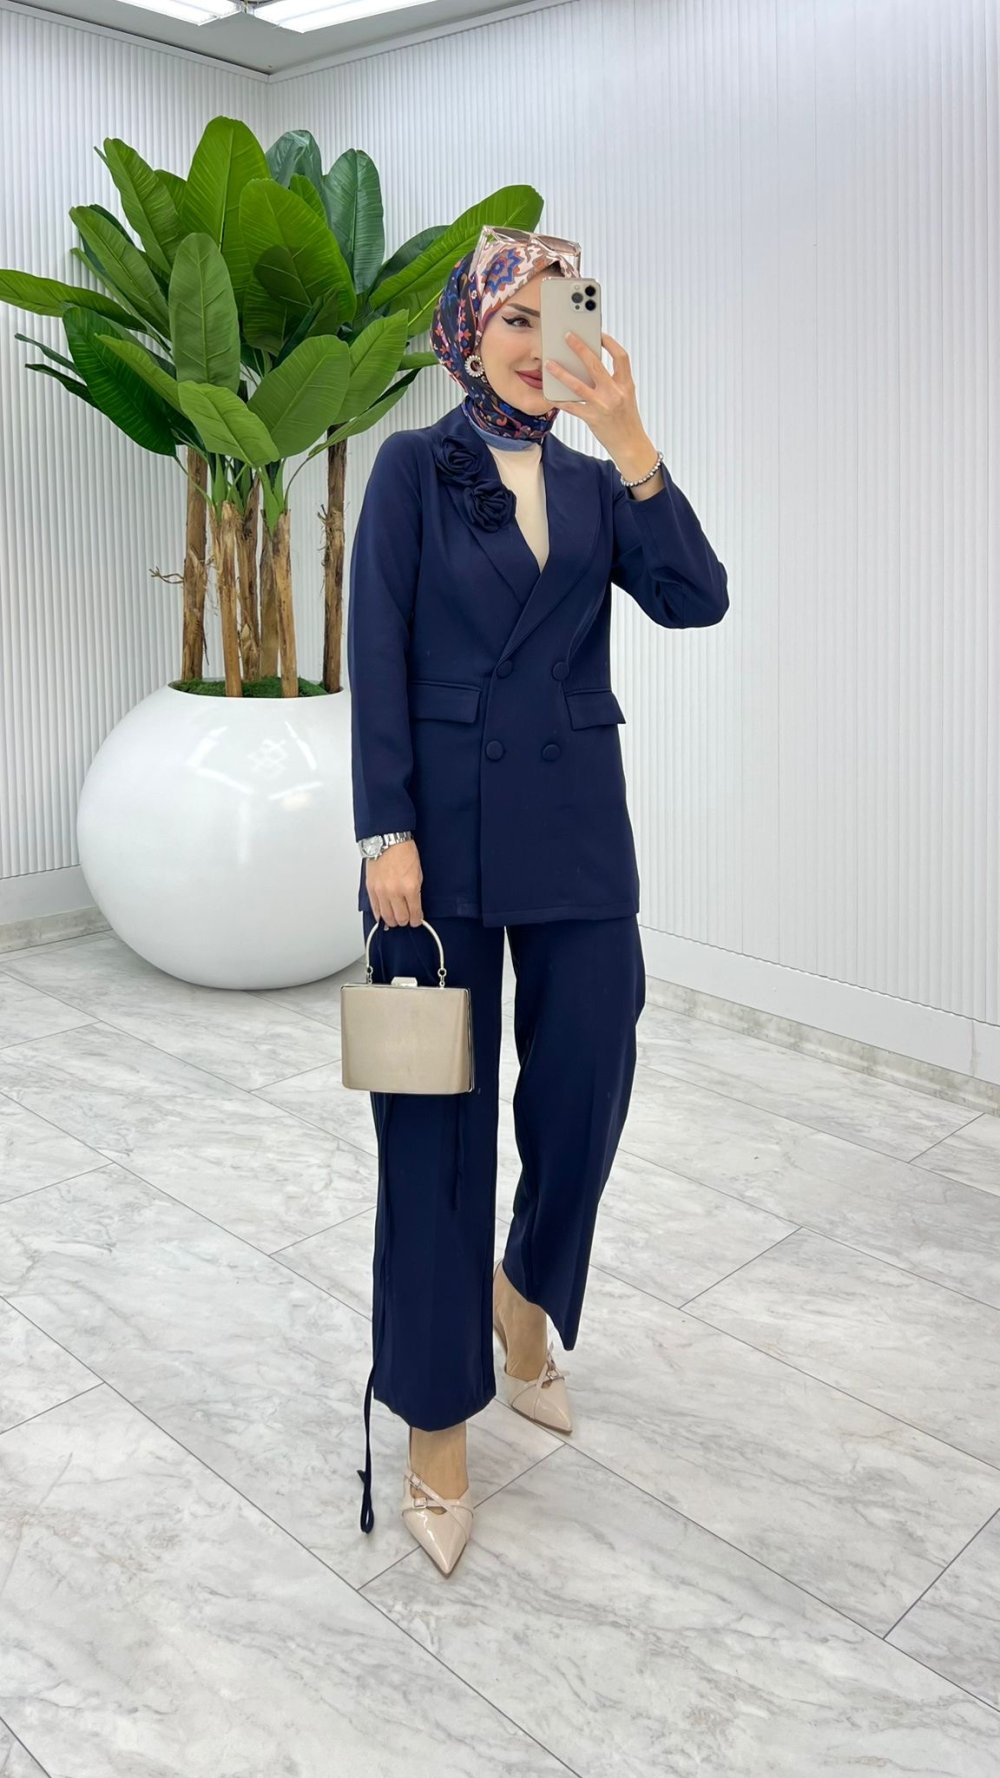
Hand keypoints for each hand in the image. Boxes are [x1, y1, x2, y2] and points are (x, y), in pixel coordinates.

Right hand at [366, 839, 423, 926]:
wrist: (388, 841)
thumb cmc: (404, 853)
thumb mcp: (418, 873)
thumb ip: (416, 892)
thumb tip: (414, 905)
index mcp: (410, 887)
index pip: (414, 913)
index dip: (417, 920)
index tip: (417, 920)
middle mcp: (395, 892)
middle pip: (400, 918)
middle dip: (405, 921)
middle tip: (407, 919)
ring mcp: (381, 891)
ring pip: (387, 917)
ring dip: (393, 921)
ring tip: (396, 919)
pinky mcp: (371, 889)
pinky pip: (374, 909)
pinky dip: (380, 915)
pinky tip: (383, 916)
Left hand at [544, 330, 647, 458]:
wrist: (631, 445)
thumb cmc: (626, 420)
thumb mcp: (626, 396)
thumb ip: (613, 381)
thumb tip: (590, 365)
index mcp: (626, 384)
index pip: (621, 356)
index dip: (610, 343)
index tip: (598, 334)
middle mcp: (615, 393)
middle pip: (595, 365)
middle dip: (580, 348)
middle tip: (567, 336)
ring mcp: (602, 406)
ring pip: (577, 385)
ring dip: (561, 373)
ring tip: (549, 364)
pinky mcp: (592, 419)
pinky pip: (571, 406)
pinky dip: (559, 400)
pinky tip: (550, 394)